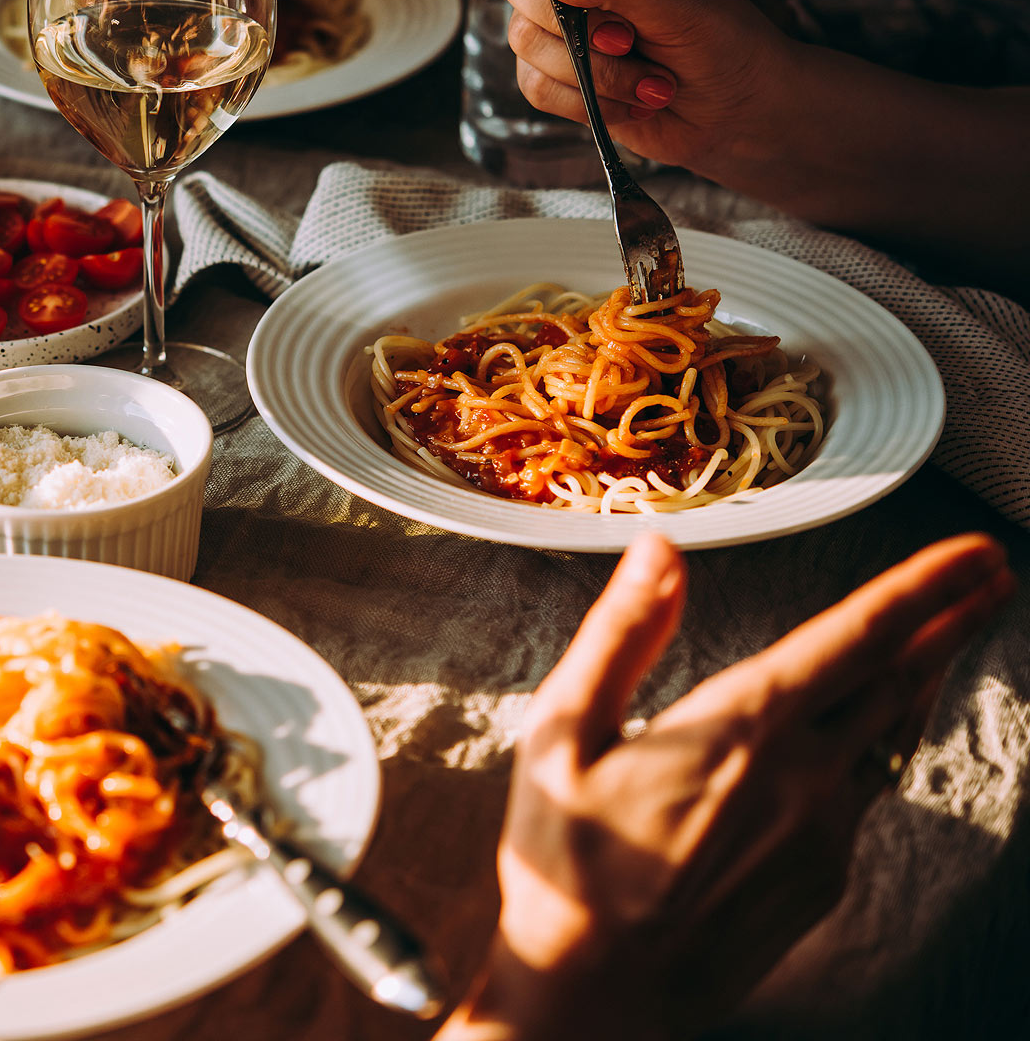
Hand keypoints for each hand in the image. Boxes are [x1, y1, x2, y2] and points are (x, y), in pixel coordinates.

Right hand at [441, 533, 1012, 1040]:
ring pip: (892, 736)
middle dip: (950, 620)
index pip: (858, 638)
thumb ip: (619, 636)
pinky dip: (880, 743)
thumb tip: (658, 553)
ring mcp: (824, 834)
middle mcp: (803, 778)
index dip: (926, 588)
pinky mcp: (824, 878)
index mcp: (740, 729)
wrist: (599, 995)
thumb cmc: (567, 863)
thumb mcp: (561, 735)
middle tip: (991, 576)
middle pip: (900, 680)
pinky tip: (867, 733)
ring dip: (922, 678)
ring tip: (942, 639)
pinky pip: (866, 792)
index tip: (976, 554)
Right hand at [478, 0, 797, 176]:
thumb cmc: (723, 38)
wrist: (738, 110)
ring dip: (594, 69)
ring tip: (651, 76)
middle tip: (628, 35)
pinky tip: (633, 99)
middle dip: (566, 18)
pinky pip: (532, 82)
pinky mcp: (553, 68)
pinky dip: (585, 100)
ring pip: (522, 37)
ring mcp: (558, 17)